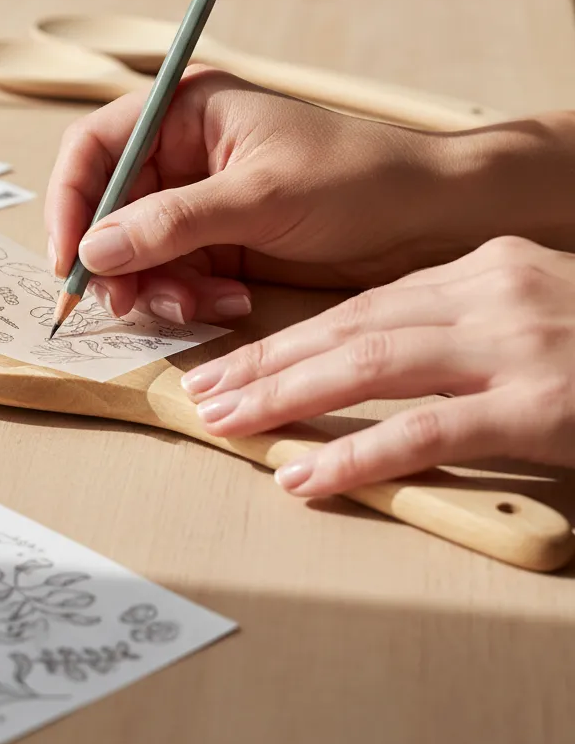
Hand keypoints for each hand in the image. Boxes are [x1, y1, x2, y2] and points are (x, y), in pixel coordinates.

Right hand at [46, 67, 474, 323]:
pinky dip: (189, 298)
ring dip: (156, 287)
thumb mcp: (259, 196)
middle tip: (125, 303)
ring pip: (137, 253)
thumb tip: (92, 250)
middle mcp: (182, 156)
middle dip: (115, 260)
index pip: (96, 147)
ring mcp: (198, 205)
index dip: (71, 200)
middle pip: (108, 209)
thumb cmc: (356, 179)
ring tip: (199, 305)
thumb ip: (172, 223)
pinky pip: (174, 278)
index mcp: (186, 113)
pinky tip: (229, 302)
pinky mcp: (218, 246)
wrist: (430, 219)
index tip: (69, 258)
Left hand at [180, 236, 574, 495]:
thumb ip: (460, 321)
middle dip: (267, 361)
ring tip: (227, 422)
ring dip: (288, 396)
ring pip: (371, 364)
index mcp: (483, 268)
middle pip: (350, 326)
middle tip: (203, 392)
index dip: (289, 335)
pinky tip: (306, 475)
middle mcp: (491, 292)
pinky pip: (429, 430)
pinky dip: (358, 452)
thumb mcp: (533, 306)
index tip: (235, 361)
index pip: (362, 303)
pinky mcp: (543, 405)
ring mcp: (517, 345)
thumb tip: (371, 349)